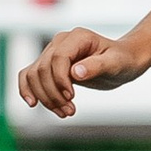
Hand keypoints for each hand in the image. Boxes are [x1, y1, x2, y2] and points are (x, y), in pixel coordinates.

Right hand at [17, 25, 145, 116]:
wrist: (122, 61)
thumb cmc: (122, 60)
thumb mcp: (115, 64)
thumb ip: (96, 66)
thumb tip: (75, 73)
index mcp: (77, 37)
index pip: (58, 58)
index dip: (60, 80)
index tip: (71, 98)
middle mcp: (60, 41)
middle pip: (42, 69)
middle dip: (53, 94)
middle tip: (70, 111)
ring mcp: (52, 52)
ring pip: (34, 75)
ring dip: (44, 97)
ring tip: (64, 113)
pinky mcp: (49, 64)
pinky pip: (30, 76)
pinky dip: (28, 89)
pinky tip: (33, 104)